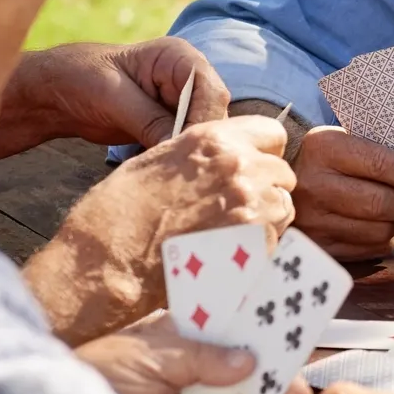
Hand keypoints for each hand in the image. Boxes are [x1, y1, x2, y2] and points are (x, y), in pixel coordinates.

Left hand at [0, 38, 230, 161]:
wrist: (57, 92)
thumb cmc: (80, 78)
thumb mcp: (114, 96)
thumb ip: (149, 120)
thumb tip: (178, 148)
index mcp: (179, 58)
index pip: (211, 91)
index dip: (203, 122)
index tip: (183, 149)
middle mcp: (188, 80)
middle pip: (213, 116)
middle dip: (197, 142)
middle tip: (180, 171)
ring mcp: (181, 105)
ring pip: (202, 134)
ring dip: (187, 154)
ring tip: (171, 175)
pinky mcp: (170, 126)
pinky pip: (184, 145)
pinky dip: (176, 160)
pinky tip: (164, 174)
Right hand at [25, 114, 296, 343]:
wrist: (108, 261)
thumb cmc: (119, 213)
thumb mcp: (158, 161)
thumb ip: (201, 155)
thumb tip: (223, 159)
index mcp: (213, 139)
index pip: (272, 132)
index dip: (264, 153)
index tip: (253, 169)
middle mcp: (239, 165)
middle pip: (283, 173)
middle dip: (267, 189)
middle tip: (237, 210)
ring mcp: (252, 205)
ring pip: (285, 208)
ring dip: (267, 221)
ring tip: (231, 236)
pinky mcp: (256, 245)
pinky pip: (277, 242)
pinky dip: (260, 249)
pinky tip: (230, 256)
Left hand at [77, 311, 312, 393]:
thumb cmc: (99, 376)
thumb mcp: (151, 354)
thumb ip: (203, 358)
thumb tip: (250, 360)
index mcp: (177, 341)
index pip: (227, 336)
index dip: (259, 339)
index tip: (293, 344)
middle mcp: (187, 376)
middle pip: (240, 379)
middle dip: (271, 385)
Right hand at [292, 126, 393, 260]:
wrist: (279, 181)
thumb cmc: (326, 158)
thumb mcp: (344, 140)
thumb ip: (383, 152)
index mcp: (325, 149)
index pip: (379, 164)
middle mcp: (315, 185)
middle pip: (380, 203)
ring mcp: (314, 220)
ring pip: (379, 231)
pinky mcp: (318, 246)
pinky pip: (369, 249)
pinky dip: (385, 239)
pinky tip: (381, 224)